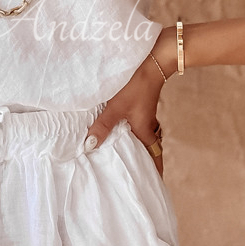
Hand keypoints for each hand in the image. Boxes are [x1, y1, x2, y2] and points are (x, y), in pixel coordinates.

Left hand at [84, 50, 169, 175]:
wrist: (152, 60)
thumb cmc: (136, 85)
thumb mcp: (116, 107)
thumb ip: (103, 126)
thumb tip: (89, 146)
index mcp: (144, 132)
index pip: (154, 157)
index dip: (155, 172)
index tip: (154, 185)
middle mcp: (147, 126)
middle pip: (147, 150)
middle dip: (142, 163)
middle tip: (134, 175)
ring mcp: (144, 116)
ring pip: (140, 137)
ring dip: (134, 148)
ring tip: (120, 158)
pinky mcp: (139, 106)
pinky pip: (134, 126)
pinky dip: (127, 134)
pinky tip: (115, 132)